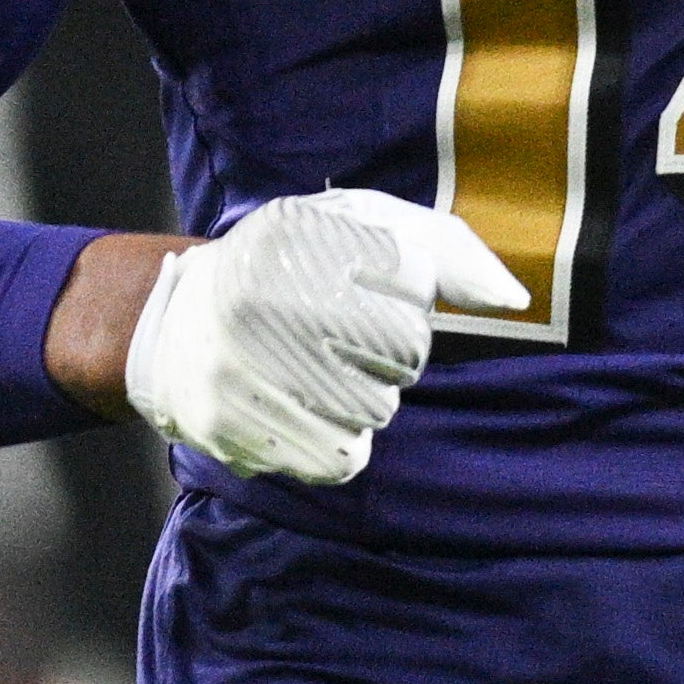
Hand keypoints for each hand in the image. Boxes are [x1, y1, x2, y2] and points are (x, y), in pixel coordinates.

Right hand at [120, 189, 528, 483]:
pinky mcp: (228, 427)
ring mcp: (238, 368)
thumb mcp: (362, 225)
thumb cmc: (292, 266)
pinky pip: (341, 458)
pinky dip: (344, 441)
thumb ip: (446, 249)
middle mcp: (259, 300)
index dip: (408, 289)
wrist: (171, 323)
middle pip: (404, 353)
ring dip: (368, 396)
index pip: (416, 279)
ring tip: (321, 369)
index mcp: (295, 236)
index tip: (368, 282)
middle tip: (343, 333)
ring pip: (378, 409)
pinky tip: (309, 409)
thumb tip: (512, 301)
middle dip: (393, 348)